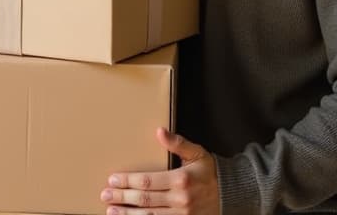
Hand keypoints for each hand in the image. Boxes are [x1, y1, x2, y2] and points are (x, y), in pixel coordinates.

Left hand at [100, 127, 218, 214]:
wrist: (231, 194)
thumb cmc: (210, 172)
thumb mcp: (197, 153)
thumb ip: (178, 143)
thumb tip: (160, 132)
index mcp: (181, 180)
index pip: (148, 182)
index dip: (128, 181)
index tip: (113, 179)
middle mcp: (180, 199)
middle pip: (145, 200)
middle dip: (122, 197)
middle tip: (105, 194)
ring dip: (128, 214)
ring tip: (111, 210)